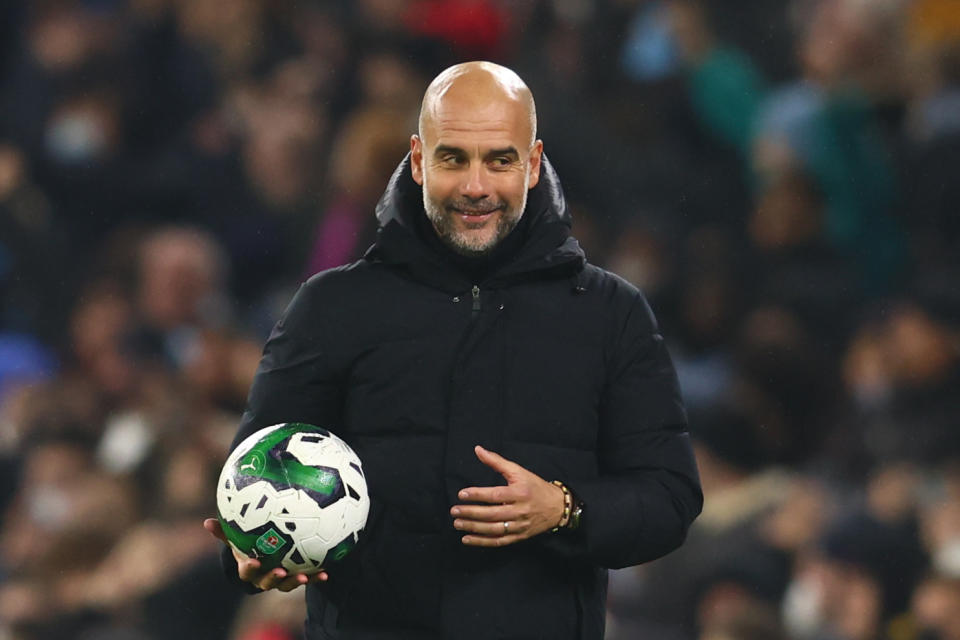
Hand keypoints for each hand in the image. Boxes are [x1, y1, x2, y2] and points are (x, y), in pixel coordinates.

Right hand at [202, 518, 327, 591]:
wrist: (263, 559)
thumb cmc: (248, 545)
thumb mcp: (236, 538)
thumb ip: (224, 532)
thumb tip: (206, 522)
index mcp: (249, 568)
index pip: (246, 571)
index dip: (249, 567)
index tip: (254, 561)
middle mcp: (263, 577)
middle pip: (266, 582)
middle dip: (273, 578)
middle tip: (280, 571)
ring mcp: (280, 580)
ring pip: (286, 585)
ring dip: (296, 581)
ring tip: (305, 576)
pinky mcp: (295, 577)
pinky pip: (306, 579)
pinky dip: (315, 578)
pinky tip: (326, 573)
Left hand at [450, 445, 564, 546]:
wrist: (557, 506)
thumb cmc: (535, 486)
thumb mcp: (518, 471)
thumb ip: (496, 461)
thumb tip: (478, 449)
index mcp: (519, 493)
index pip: (495, 495)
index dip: (477, 495)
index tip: (461, 494)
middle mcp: (520, 511)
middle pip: (492, 514)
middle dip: (471, 513)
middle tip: (454, 510)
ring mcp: (520, 526)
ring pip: (494, 529)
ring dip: (473, 528)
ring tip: (457, 523)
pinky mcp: (519, 537)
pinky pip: (499, 541)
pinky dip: (482, 542)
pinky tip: (467, 539)